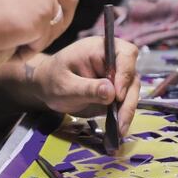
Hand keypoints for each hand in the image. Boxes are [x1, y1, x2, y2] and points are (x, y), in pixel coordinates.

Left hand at [17, 37, 141, 134]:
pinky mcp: (115, 90)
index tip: (117, 95)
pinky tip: (119, 128)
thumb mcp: (65, 85)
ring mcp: (115, 75)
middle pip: (132, 75)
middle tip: (121, 121)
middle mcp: (112, 59)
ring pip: (132, 91)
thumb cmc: (52, 79)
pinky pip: (125, 101)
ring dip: (128, 110)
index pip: (124, 54)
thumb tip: (111, 92)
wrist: (46, 87)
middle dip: (128, 99)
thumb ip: (86, 88)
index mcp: (99, 48)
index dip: (125, 73)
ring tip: (120, 129)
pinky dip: (123, 115)